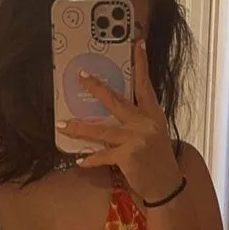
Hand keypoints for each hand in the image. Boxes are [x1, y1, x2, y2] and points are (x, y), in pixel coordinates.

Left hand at [57, 40, 182, 202]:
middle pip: (116, 101)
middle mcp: (145, 123)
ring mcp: (137, 139)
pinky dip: (90, 159)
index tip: (138, 44)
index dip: (142, 64)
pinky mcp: (128, 156)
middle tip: (80, 76)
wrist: (167, 185)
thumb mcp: (154, 134)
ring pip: (101, 130)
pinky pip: (103, 155)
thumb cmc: (158, 159)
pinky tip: (80, 161)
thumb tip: (112, 110)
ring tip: (61, 125)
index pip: (145, 85)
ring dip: (78, 128)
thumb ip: (137, 120)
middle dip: (96, 87)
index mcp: (153, 114)